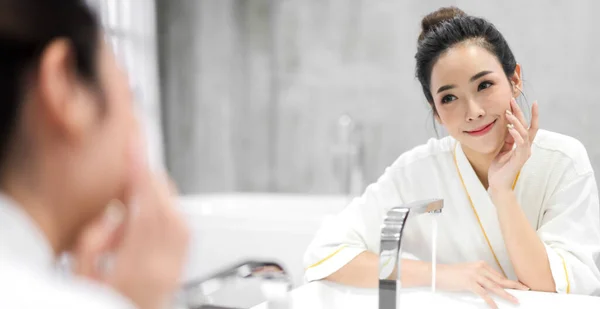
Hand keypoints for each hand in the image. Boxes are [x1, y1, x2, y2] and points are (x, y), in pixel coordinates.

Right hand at [72, 134, 189, 308]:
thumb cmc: (101, 305)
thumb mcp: (80, 277)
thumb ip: (93, 243)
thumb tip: (113, 214)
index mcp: (138, 267)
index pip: (146, 205)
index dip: (141, 170)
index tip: (135, 145)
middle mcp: (164, 267)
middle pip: (168, 207)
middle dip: (151, 180)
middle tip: (133, 167)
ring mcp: (176, 270)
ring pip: (179, 217)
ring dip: (159, 198)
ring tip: (133, 201)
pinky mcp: (180, 271)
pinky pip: (183, 232)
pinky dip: (167, 215)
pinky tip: (145, 220)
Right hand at [437, 261, 529, 308]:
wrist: (437, 273)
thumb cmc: (451, 274)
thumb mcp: (468, 273)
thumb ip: (480, 277)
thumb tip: (491, 286)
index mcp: (481, 265)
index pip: (498, 275)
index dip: (509, 282)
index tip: (518, 286)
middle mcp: (479, 268)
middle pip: (500, 279)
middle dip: (514, 285)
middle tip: (525, 290)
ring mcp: (474, 275)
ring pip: (495, 286)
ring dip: (507, 294)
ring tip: (515, 300)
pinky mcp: (469, 283)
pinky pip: (483, 293)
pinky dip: (491, 301)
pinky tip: (495, 306)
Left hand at [488, 98, 538, 192]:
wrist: (497, 184)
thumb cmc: (499, 169)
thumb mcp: (502, 150)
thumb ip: (508, 140)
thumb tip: (508, 126)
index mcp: (523, 145)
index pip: (529, 127)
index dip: (531, 114)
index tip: (532, 102)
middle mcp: (526, 148)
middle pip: (527, 126)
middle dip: (521, 112)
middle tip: (512, 101)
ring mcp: (524, 153)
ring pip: (524, 134)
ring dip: (517, 122)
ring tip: (508, 113)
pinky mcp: (520, 159)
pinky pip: (520, 144)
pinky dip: (516, 135)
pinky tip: (510, 128)